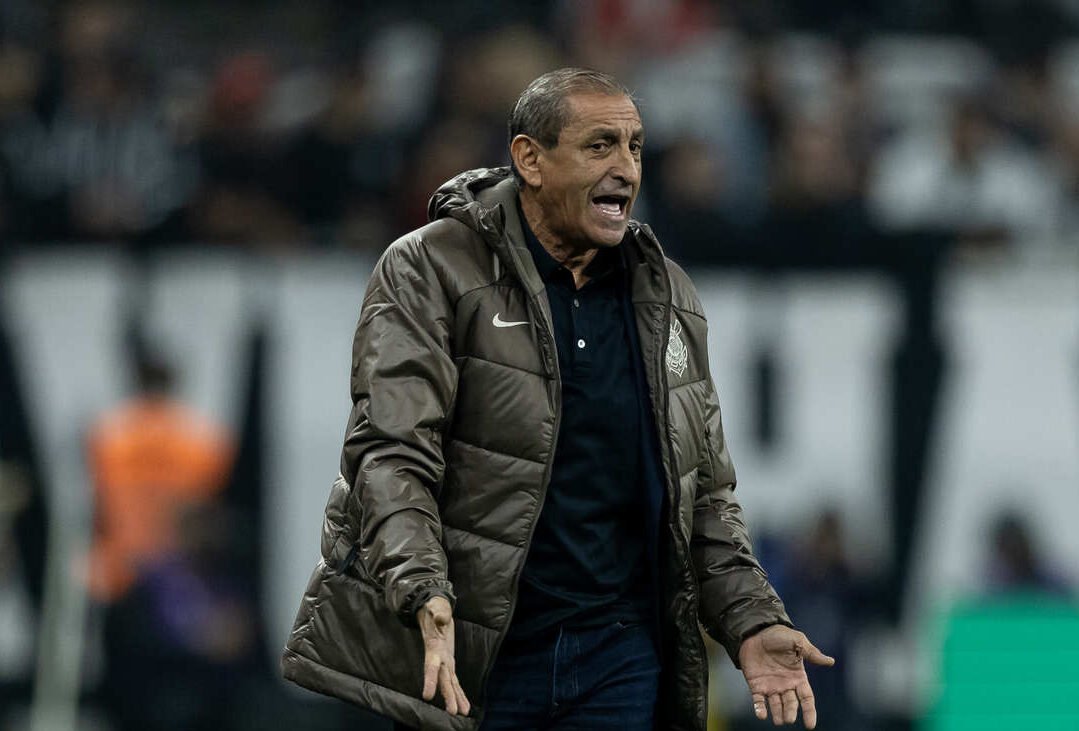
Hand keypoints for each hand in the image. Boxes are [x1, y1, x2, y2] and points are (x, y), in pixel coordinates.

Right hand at [416, 596, 470, 715]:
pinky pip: (454, 679)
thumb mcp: (436, 607)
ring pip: (449, 682)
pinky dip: (458, 692)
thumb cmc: (433, 608)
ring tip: (461, 712)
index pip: (431, 666)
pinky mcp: (449, 662)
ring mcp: (444, 661)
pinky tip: (463, 704)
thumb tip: (442, 618)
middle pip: (443, 679)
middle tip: (452, 711)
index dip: (430, 680)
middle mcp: (438, 657)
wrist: (432, 611)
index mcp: (434, 647)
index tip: (427, 696)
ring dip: (454, 697)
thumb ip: (439, 613)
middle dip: (447, 695)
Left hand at [738, 624, 833, 727]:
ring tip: (779, 721)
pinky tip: (761, 714)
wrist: (756, 630)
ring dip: (777, 714)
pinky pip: (758, 700)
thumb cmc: (779, 635)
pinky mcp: (756, 685)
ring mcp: (770, 686)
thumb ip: (812, 653)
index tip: (810, 725)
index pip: (806, 698)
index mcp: (798, 677)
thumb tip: (831, 661)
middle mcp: (785, 685)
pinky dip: (759, 709)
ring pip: (776, 705)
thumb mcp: (797, 642)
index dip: (809, 711)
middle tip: (789, 719)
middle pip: (791, 704)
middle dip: (790, 712)